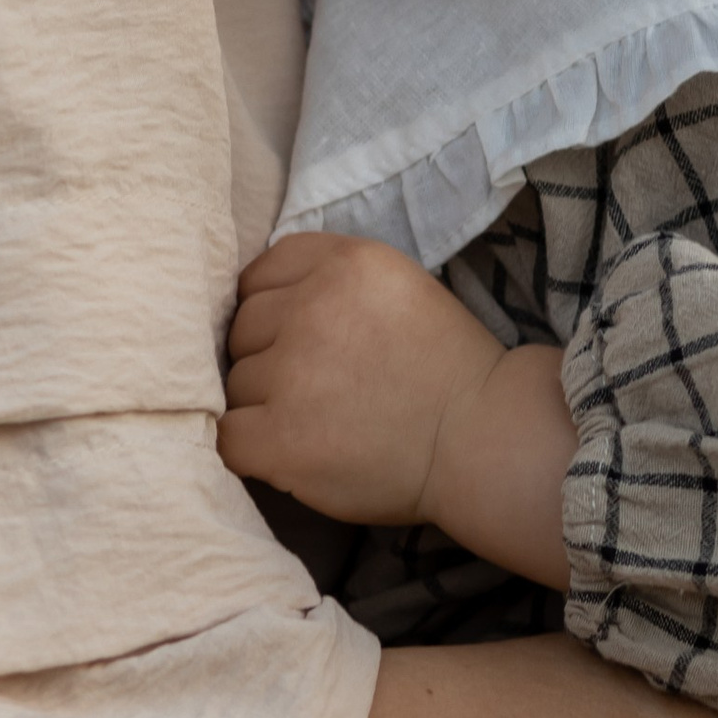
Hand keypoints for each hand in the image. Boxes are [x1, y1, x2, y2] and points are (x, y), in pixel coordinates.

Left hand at [221, 233, 503, 528]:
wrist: (488, 442)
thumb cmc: (448, 372)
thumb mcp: (399, 288)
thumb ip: (333, 282)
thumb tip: (261, 304)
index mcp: (348, 263)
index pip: (262, 271)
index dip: (273, 309)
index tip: (296, 339)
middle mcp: (314, 307)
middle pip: (243, 328)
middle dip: (268, 358)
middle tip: (315, 390)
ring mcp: (293, 373)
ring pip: (235, 383)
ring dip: (263, 407)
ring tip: (317, 425)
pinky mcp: (282, 438)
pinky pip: (228, 436)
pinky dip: (251, 449)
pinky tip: (288, 454)